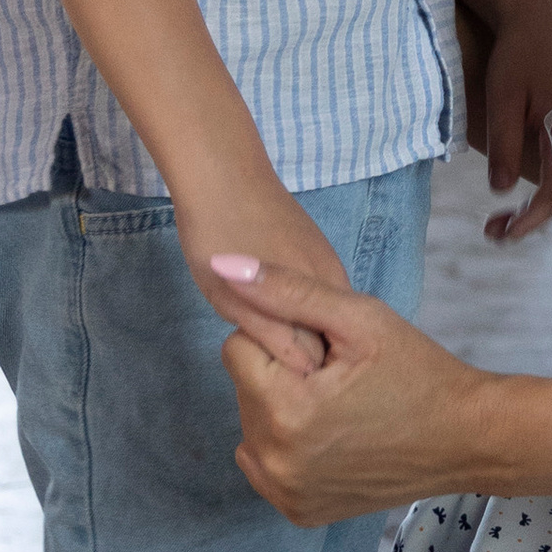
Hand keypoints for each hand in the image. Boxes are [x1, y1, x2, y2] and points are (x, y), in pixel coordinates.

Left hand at [178, 191, 339, 369]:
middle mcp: (334, 282)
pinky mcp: (321, 251)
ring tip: (261, 328)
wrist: (222, 174)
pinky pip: (319, 295)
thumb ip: (268, 332)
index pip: (318, 355)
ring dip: (303, 330)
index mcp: (316, 295)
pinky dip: (303, 309)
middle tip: (259, 354)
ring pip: (324, 316)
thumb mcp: (230, 298)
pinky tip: (273, 303)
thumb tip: (300, 367)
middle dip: (303, 353)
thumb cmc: (218, 237)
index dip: (294, 373)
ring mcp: (329, 264)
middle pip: (326, 335)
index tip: (265, 377)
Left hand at [201, 254, 493, 522]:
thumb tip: (222, 266)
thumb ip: (286, 290)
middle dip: (282, 376)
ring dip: (283, 410)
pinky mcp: (299, 512)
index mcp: (284, 411)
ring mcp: (286, 493)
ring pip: (253, 426)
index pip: (238, 349)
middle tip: (339, 377)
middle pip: (245, 390)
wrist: (467, 438)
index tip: (327, 350)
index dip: (282, 338)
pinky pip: (267, 464)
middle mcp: (275, 463)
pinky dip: (289, 447)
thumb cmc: (419, 372)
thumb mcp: (359, 319)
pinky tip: (332, 436)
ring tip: (339, 405)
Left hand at [467, 0, 551, 242]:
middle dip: (534, 220)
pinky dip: (549, 187)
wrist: (532, 14)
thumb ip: (505, 143)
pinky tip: (525, 194)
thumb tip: (502, 191)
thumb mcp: (504, 97)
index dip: (532, 219)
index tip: (502, 235)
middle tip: (494, 231)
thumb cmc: (518, 53)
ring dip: (540, 206)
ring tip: (503, 220)